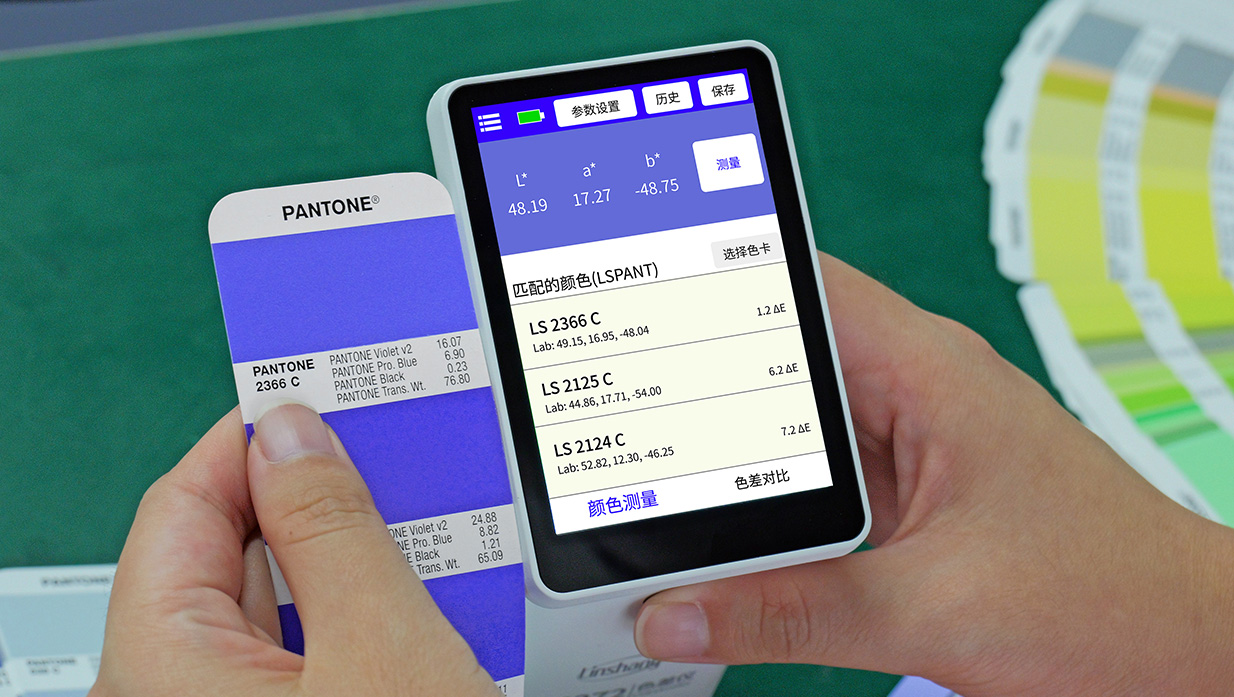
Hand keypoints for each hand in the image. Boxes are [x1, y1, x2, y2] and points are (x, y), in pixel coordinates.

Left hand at [91, 404, 497, 696]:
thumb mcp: (382, 647)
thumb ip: (332, 530)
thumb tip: (292, 435)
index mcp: (162, 668)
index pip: (183, 506)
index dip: (252, 440)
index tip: (319, 396)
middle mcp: (176, 689)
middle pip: (232, 551)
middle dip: (318, 498)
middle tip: (388, 456)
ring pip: (276, 599)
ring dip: (349, 557)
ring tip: (423, 525)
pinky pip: (303, 642)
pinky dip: (356, 608)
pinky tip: (416, 590)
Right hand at [634, 253, 1233, 694]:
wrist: (1188, 653)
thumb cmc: (1108, 597)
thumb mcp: (932, 608)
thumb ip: (792, 612)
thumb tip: (675, 613)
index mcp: (925, 370)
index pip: (800, 286)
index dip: (709, 279)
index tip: (634, 302)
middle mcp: (912, 394)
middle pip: (776, 365)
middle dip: (696, 393)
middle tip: (619, 430)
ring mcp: (908, 451)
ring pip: (790, 436)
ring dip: (733, 466)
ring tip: (653, 496)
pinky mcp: (908, 503)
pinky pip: (816, 492)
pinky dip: (769, 516)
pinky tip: (725, 551)